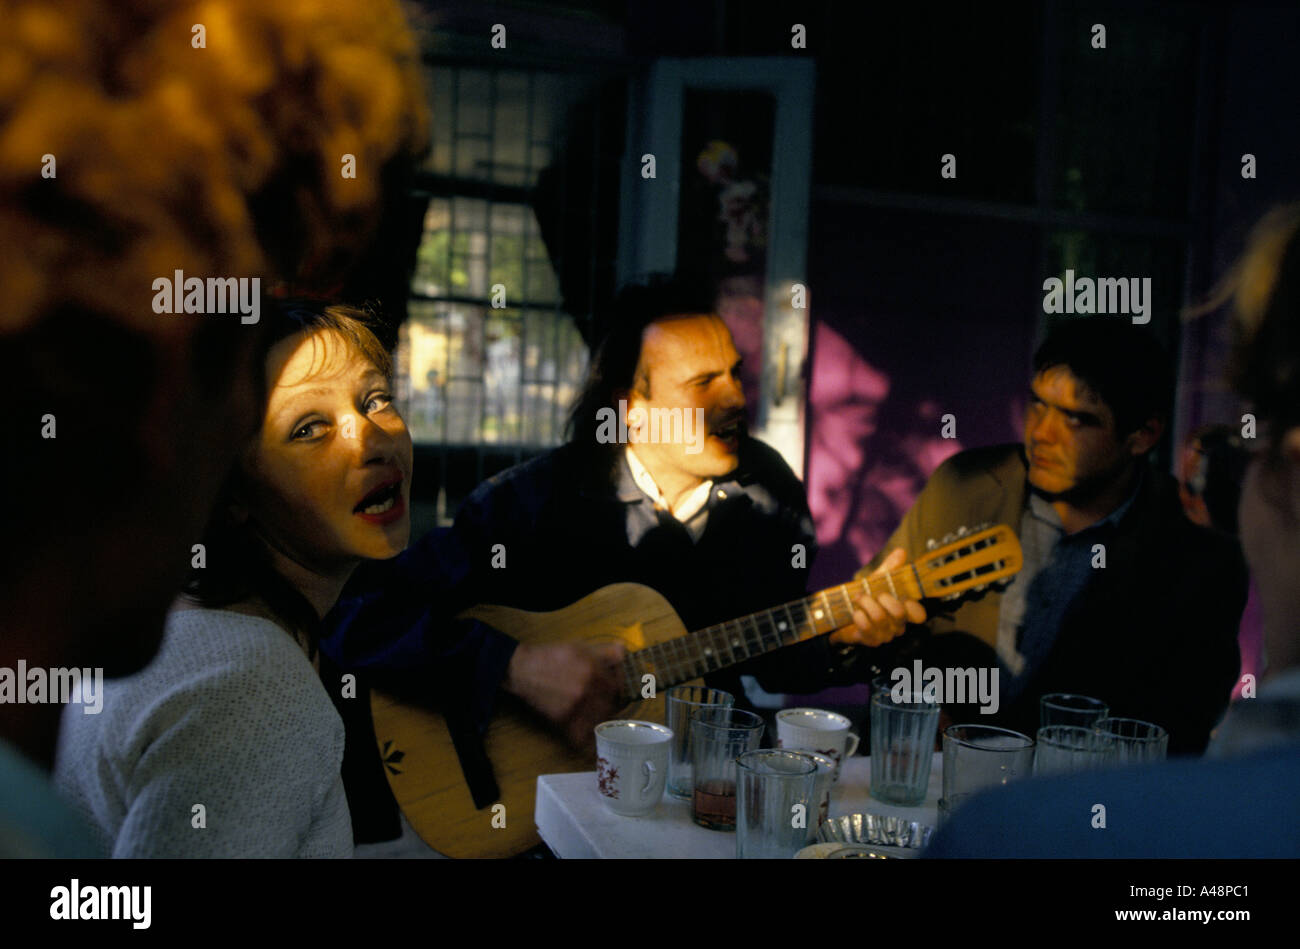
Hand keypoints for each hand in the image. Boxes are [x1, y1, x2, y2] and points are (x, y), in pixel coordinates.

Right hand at [502, 641, 625, 748]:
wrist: (524, 669)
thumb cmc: (552, 656)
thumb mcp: (579, 647)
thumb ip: (604, 651)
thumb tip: (623, 651)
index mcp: (593, 670)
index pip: (617, 686)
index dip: (619, 688)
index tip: (617, 689)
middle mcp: (587, 689)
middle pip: (612, 704)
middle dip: (613, 704)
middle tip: (611, 703)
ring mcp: (575, 706)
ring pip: (600, 719)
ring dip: (603, 719)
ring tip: (600, 715)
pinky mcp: (562, 719)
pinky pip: (581, 735)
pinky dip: (587, 737)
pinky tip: (589, 733)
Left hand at [830, 547, 926, 646]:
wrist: (841, 616)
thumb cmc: (865, 599)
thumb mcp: (877, 582)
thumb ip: (889, 569)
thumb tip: (901, 552)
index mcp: (904, 612)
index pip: (919, 614)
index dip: (912, 605)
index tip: (901, 594)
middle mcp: (898, 626)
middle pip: (899, 613)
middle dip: (883, 598)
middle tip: (874, 593)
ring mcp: (885, 635)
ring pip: (880, 617)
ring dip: (866, 603)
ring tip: (858, 598)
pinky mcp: (871, 641)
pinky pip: (866, 627)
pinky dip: (858, 615)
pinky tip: (855, 612)